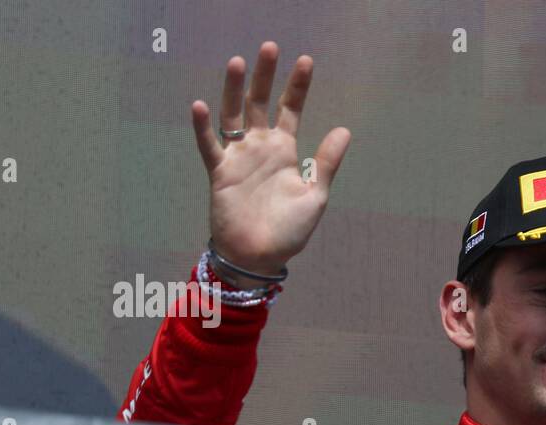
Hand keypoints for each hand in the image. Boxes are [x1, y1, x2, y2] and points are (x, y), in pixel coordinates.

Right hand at [191, 41, 350, 274]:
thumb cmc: (289, 231)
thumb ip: (326, 162)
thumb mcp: (315, 195)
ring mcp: (239, 157)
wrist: (260, 256)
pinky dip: (203, 127)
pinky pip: (209, 145)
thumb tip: (345, 129)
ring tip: (238, 62)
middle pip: (261, 103)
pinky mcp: (220, 172)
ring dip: (234, 89)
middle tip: (271, 47)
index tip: (306, 60)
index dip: (297, 86)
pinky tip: (200, 106)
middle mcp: (260, 148)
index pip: (291, 110)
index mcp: (285, 151)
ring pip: (233, 114)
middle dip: (266, 76)